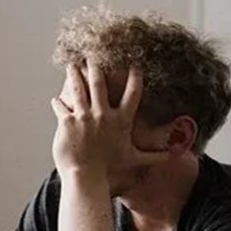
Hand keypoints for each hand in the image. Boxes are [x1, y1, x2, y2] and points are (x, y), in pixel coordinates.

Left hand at [49, 62, 169, 179]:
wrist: (86, 176)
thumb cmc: (110, 169)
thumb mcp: (134, 159)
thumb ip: (154, 155)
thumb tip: (175, 156)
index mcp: (120, 120)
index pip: (132, 93)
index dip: (135, 77)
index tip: (135, 63)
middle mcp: (102, 115)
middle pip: (100, 83)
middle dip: (97, 66)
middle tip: (94, 53)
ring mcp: (84, 117)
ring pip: (78, 88)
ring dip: (74, 74)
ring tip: (72, 64)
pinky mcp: (67, 122)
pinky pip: (61, 107)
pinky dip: (58, 103)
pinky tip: (55, 99)